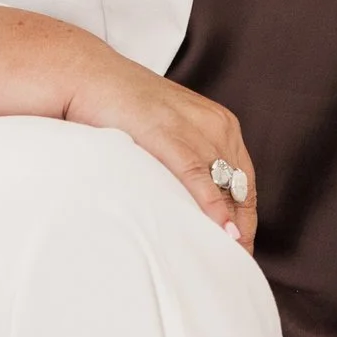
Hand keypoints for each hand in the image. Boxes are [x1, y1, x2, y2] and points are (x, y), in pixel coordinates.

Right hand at [59, 49, 261, 253]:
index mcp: (220, 123)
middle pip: (241, 186)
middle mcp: (215, 123)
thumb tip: (195, 202)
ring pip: (225, 183)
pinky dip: (212, 204)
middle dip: (241, 226)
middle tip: (237, 260)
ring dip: (231, 222)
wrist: (90, 76)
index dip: (246, 217)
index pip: (246, 179)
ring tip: (230, 255)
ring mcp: (193, 126)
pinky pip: (198, 174)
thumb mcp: (169, 130)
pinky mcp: (168, 132)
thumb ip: (189, 157)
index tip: (242, 247)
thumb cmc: (125, 108)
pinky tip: (220, 229)